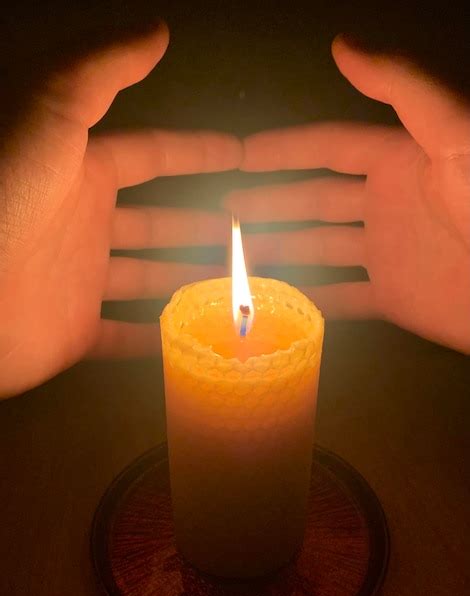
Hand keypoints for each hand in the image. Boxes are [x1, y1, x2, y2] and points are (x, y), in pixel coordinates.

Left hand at [0, 23, 240, 396]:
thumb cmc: (9, 201)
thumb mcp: (48, 119)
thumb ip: (100, 72)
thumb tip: (157, 31)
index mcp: (82, 173)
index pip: (151, 155)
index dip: (196, 151)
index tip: (241, 155)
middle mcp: (85, 225)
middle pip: (158, 222)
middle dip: (202, 224)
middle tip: (250, 232)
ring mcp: (82, 280)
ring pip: (150, 278)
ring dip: (190, 279)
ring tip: (238, 284)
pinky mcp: (75, 330)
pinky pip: (126, 334)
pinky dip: (159, 337)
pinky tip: (197, 338)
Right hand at [226, 36, 469, 353]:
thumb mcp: (453, 136)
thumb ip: (403, 88)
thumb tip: (342, 44)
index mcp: (397, 162)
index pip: (328, 148)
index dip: (282, 150)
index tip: (237, 155)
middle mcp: (385, 205)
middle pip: (312, 202)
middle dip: (266, 204)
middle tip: (220, 212)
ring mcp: (386, 253)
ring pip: (318, 250)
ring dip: (277, 253)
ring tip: (233, 258)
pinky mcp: (394, 298)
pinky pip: (340, 297)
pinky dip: (307, 299)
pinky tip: (273, 300)